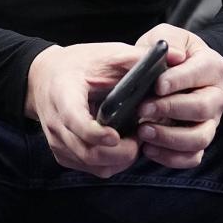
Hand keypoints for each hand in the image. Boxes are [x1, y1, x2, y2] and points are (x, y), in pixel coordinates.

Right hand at [25, 42, 149, 177]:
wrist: (44, 78)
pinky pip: (91, 168)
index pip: (76, 122)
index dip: (96, 133)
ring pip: (92, 164)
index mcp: (63, 95)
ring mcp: (59, 143)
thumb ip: (138, 57)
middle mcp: (56, 124)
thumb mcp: (106, 54)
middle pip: (86, 151)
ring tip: (137, 139)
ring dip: (119, 159)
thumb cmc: (79, 64)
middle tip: (142, 135)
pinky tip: (125, 146)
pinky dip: (111, 162)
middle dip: (119, 151)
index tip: (117, 136)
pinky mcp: (65, 154)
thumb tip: (178, 56)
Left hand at [132, 24, 222, 168]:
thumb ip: (168, 41)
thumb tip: (174, 55)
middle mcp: (218, 96)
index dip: (178, 80)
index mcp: (214, 66)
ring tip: (143, 131)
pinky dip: (170, 157)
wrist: (172, 74)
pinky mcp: (200, 141)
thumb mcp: (165, 36)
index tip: (156, 85)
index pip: (200, 74)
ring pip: (200, 138)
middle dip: (171, 110)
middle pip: (203, 108)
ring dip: (170, 138)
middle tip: (144, 107)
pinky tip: (149, 147)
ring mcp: (211, 122)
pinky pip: (192, 158)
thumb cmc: (169, 55)